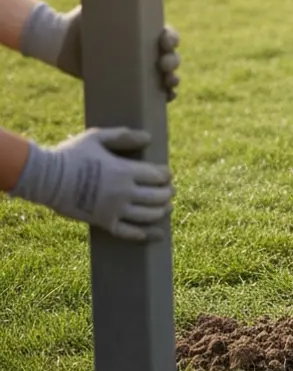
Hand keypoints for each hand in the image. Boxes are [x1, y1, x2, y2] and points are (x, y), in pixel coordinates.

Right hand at [7, 128, 173, 242]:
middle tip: (169, 191)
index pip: (158, 176)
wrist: (44, 178)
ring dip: (162, 212)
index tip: (166, 175)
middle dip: (167, 194)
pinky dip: (144, 234)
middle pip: (158, 197)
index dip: (166, 176)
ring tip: (166, 209)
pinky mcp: (103, 222)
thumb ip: (123, 136)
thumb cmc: (70, 154)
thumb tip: (148, 137)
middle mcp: (124, 192)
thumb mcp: (96, 137)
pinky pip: (129, 232)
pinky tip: (154, 233)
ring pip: (148, 215)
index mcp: (125, 171)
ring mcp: (114, 209)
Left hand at [19, 3, 181, 100]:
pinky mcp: (132, 85)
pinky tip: (168, 96)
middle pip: (171, 56)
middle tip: (163, 63)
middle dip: (173, 60)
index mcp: (145, 32)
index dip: (171, 39)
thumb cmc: (82, 21)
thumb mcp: (97, 6)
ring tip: (168, 80)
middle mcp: (147, 50)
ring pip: (168, 75)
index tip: (165, 41)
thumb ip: (108, 0)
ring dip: (173, 78)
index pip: (168, 35)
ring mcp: (141, 69)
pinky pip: (155, 93)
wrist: (62, 42)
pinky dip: (166, 95)